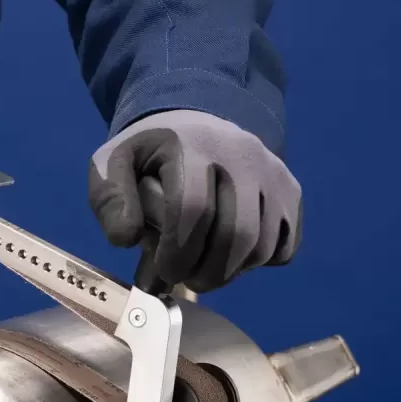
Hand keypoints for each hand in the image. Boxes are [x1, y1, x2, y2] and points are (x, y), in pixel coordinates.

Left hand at [89, 110, 301, 292]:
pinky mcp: (291, 191)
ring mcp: (273, 173)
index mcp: (191, 146)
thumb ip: (110, 200)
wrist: (192, 123)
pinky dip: (259, 263)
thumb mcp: (111, 165)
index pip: (193, 208)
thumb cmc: (149, 154)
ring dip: (230, 271)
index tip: (164, 271)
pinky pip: (286, 245)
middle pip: (237, 233)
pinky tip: (230, 255)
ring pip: (263, 245)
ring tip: (202, 270)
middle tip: (183, 278)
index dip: (178, 252)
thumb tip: (127, 240)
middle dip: (207, 271)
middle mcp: (242, 155)